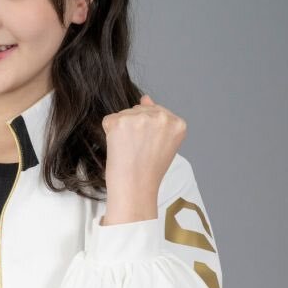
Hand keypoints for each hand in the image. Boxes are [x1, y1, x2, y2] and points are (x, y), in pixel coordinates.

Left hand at [100, 94, 186, 222]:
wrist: (135, 190)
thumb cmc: (148, 172)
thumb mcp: (162, 144)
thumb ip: (156, 118)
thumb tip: (145, 98)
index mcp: (178, 123)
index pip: (155, 112)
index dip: (147, 132)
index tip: (148, 148)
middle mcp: (162, 117)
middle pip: (138, 110)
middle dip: (134, 128)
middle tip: (138, 152)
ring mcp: (141, 118)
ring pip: (124, 115)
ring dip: (122, 131)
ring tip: (129, 152)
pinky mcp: (120, 122)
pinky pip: (109, 120)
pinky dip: (109, 134)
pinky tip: (119, 149)